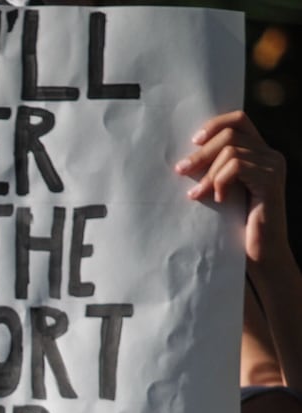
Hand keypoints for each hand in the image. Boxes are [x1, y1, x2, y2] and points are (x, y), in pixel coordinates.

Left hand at [177, 110, 289, 264]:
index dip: (215, 124)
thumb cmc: (236, 225)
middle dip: (201, 153)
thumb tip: (185, 159)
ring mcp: (273, 166)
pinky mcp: (270, 181)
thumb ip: (216, 170)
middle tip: (180, 171)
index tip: (193, 141)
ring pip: (231, 152)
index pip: (239, 120)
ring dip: (207, 173)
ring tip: (197, 194)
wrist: (260, 252)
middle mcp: (271, 155)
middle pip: (230, 134)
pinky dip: (220, 181)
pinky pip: (236, 167)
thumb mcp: (224, 190)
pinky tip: (218, 199)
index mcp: (260, 153)